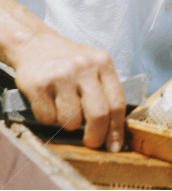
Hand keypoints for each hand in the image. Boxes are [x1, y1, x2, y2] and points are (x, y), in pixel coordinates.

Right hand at [12, 31, 125, 150]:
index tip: (114, 146)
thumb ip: (105, 89)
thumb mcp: (94, 65)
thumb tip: (114, 129)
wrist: (35, 44)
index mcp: (103, 63)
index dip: (117, 128)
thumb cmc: (69, 60)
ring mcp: (62, 75)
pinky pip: (47, 118)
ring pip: (71, 120)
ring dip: (68, 124)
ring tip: (64, 109)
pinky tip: (48, 103)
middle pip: (99, 114)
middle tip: (91, 143)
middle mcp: (85, 67)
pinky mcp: (39, 84)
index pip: (117, 102)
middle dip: (96, 136)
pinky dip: (48, 119)